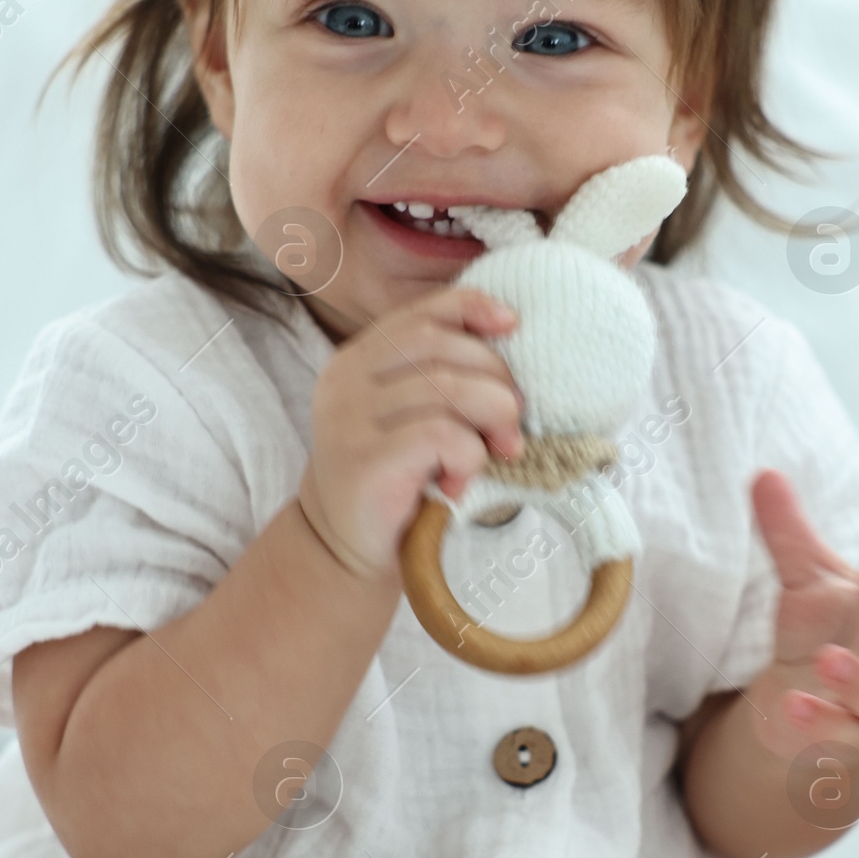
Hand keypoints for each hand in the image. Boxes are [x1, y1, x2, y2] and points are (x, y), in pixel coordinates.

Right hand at [299, 286, 521, 578]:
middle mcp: (345, 379)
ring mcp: (348, 417)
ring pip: (447, 388)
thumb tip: (509, 342)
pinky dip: (468, 456)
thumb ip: (442, 379)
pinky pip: (440, 435)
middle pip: (441, 348)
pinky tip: (458, 483)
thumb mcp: (415, 418)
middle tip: (513, 427)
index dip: (473, 308)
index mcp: (358, 359)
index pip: (421, 313)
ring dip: (491, 419)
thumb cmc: (397, 478)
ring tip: (498, 453)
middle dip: (495, 380)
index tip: (513, 325)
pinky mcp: (363, 458)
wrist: (346, 549)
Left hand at [743, 468, 858, 768]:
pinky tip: (791, 707)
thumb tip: (763, 472)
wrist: (814, 728)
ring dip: (856, 676)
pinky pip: (842, 735)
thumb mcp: (803, 586)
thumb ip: (787, 533)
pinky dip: (819, 722)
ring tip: (828, 659)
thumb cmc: (823, 642)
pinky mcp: (852, 742)